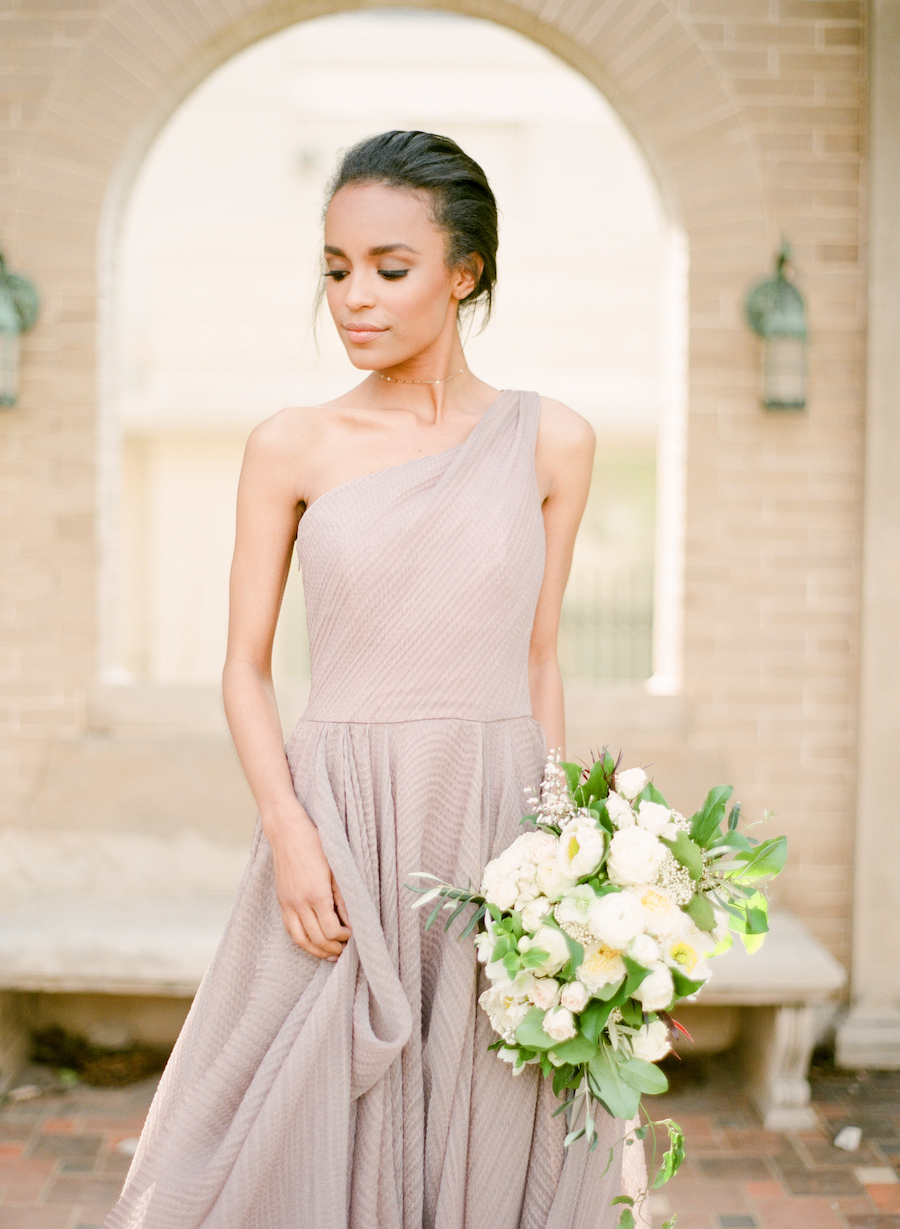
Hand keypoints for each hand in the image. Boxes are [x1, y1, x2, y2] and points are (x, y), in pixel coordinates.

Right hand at [267, 807, 351, 960]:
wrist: (287, 832)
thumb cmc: (316, 844)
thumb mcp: (337, 868)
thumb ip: (344, 897)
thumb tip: (352, 920)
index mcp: (316, 894)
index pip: (330, 930)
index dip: (343, 937)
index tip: (352, 933)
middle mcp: (299, 903)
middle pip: (317, 939)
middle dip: (333, 947)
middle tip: (346, 947)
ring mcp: (287, 904)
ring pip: (300, 940)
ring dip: (316, 950)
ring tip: (331, 953)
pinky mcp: (281, 902)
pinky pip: (290, 930)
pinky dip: (303, 940)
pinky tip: (313, 941)